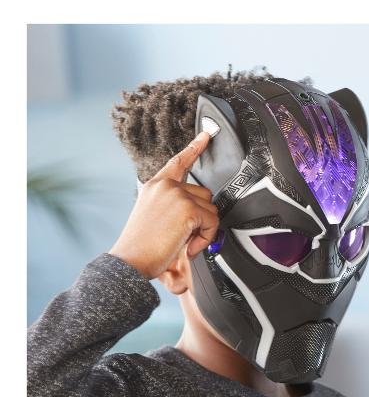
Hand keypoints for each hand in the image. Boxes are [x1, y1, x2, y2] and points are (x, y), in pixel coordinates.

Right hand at [109, 132, 217, 279]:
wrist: (130, 261)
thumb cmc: (140, 246)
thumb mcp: (154, 218)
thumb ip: (174, 208)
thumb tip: (199, 214)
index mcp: (155, 186)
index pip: (179, 162)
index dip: (195, 148)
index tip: (206, 135)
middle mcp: (166, 186)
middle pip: (204, 195)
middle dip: (201, 218)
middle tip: (185, 236)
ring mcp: (177, 194)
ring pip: (211, 209)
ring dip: (204, 230)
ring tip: (184, 243)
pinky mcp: (187, 208)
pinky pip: (211, 222)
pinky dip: (205, 238)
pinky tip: (188, 247)